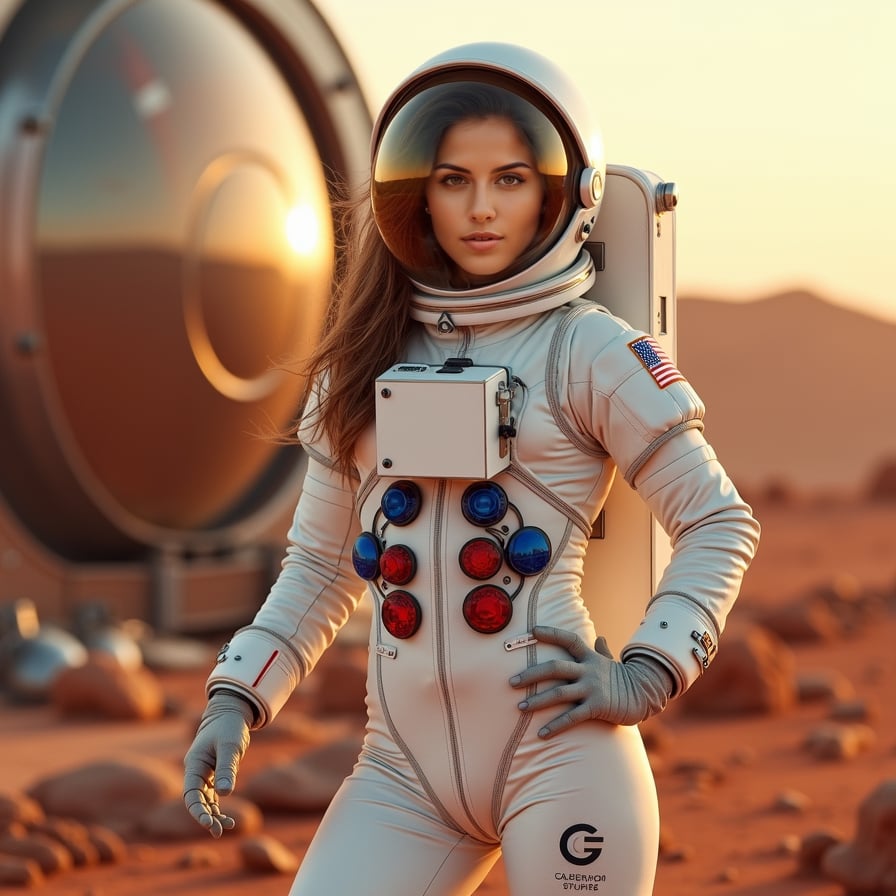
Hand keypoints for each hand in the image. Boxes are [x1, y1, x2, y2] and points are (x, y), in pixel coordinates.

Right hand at [183, 690, 254, 836]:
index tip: (207, 823)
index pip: (190, 793)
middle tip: (218, 831)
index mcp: (194, 764)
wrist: (232, 712)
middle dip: (205, 816)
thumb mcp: (230, 746)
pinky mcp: (214, 773)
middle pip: (196, 800)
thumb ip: (227, 768)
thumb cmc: (229, 726)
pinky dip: (218, 806)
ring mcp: (204, 773)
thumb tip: (224, 793)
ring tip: (226, 827)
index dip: (196, 810)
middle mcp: (196, 770)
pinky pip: (213, 794)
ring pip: (205, 799)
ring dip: (213, 814)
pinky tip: (226, 819)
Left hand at [509, 625, 673, 736]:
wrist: (645, 697)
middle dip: (531, 674)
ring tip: (520, 707)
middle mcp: (589, 670)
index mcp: (590, 657)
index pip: (568, 639)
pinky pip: (572, 717)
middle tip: (511, 681)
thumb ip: (602, 652)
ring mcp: (592, 688)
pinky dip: (555, 726)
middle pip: (555, 667)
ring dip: (537, 700)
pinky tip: (541, 734)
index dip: (551, 633)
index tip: (532, 631)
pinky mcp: (597, 707)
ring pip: (559, 692)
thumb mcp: (612, 663)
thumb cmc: (625, 680)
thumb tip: (600, 638)